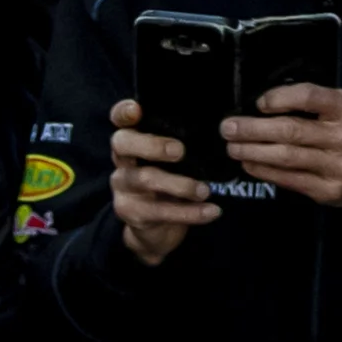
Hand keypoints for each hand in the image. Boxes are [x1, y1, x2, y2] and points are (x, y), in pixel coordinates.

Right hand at [105, 106, 215, 265]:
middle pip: (123, 144)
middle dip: (151, 145)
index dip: (123, 112)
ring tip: (205, 190)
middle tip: (179, 151)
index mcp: (132, 143)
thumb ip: (181, 144)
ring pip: (145, 179)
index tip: (137, 110)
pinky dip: (190, 212)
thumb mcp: (172, 163)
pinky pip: (161, 212)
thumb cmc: (169, 184)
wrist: (155, 231)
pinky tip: (211, 211)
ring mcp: (123, 187)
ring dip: (180, 185)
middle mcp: (122, 162)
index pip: (119, 120)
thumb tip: (221, 128)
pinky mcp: (133, 212)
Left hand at [223, 82, 341, 218]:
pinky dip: (263, 170)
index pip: (310, 96)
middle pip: (290, 130)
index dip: (280, 98)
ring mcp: (338, 167)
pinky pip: (288, 179)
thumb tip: (262, 106)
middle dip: (252, 129)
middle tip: (227, 127)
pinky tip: (248, 163)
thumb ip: (314, 104)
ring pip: (285, 157)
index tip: (258, 103)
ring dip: (251, 151)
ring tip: (232, 146)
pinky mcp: (328, 191)